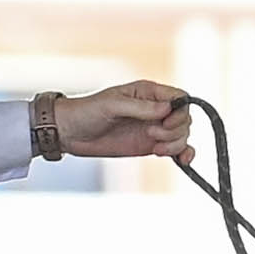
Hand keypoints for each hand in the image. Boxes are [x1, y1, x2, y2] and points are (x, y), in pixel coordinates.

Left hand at [43, 81, 194, 164]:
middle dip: (174, 130)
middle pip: (184, 119)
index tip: (165, 122)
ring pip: (181, 135)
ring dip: (176, 144)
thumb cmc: (88, 111)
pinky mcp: (149, 145)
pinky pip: (174, 149)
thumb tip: (167, 109)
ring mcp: (153, 128)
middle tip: (152, 135)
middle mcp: (155, 110)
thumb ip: (140, 108)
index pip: (180, 98)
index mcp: (149, 93)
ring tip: (156, 148)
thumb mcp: (113, 105)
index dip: (180, 112)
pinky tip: (183, 161)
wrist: (70, 133)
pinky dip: (183, 154)